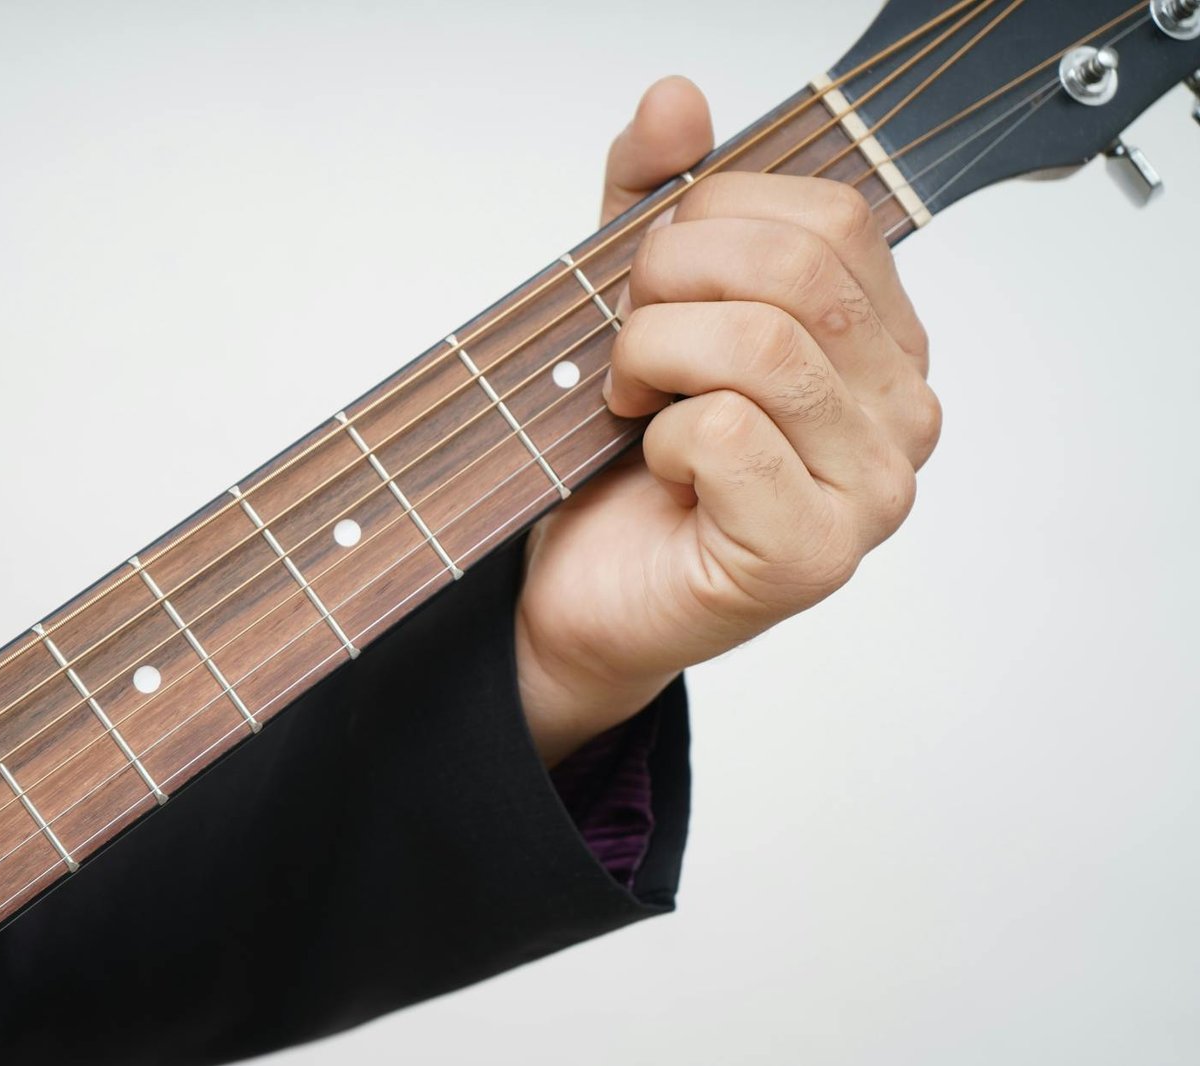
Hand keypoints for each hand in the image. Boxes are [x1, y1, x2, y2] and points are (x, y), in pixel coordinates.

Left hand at [515, 77, 941, 763]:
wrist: (585, 588)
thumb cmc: (625, 456)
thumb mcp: (633, 301)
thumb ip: (654, 201)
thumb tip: (678, 100)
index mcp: (882, 338)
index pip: (829, 214)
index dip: (710, 218)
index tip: (649, 278)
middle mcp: (904, 412)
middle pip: (796, 274)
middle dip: (668, 286)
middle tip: (624, 342)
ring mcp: (872, 493)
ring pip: (762, 347)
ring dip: (652, 360)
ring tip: (631, 401)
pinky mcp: (813, 557)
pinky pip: (728, 433)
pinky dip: (663, 438)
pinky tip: (660, 470)